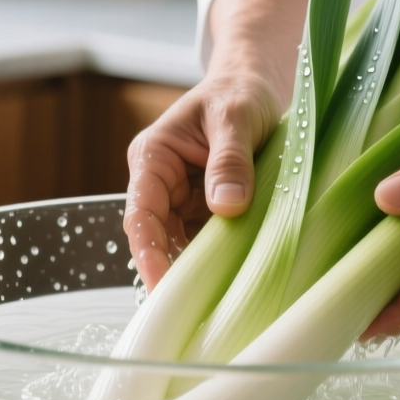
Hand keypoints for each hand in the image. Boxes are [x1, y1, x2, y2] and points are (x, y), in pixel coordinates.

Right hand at [125, 0, 306, 288]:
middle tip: (193, 316)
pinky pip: (209, 242)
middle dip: (172, 274)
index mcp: (153, 158)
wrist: (258, 83)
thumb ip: (230, 159)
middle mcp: (162, 185)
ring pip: (184, 246)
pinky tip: (235, 287)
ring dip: (199, 273)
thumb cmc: (241, 91)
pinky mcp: (209, 212)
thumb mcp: (237, 117)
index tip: (163, 287)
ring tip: (216, 309)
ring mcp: (185, 201)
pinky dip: (220, 262)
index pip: (141, 214)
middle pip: (158, 239)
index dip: (148, 253)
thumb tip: (227, 206)